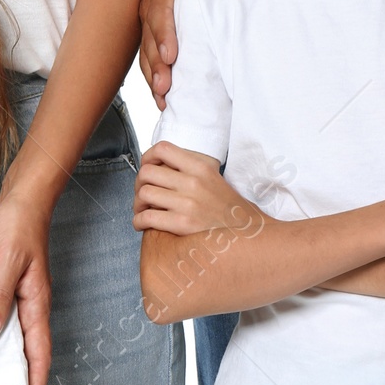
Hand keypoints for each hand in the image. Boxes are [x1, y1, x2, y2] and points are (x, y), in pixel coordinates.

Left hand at [0, 191, 51, 384]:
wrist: (26, 199)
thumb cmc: (18, 226)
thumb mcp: (5, 261)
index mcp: (36, 304)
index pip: (39, 357)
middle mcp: (34, 306)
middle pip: (34, 357)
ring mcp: (26, 298)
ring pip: (23, 343)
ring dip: (17, 370)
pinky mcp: (15, 289)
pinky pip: (12, 326)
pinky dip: (4, 345)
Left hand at [133, 142, 262, 237]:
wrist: (247, 234)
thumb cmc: (228, 209)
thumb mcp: (214, 178)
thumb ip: (190, 170)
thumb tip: (160, 168)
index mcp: (201, 167)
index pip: (163, 149)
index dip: (147, 157)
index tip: (146, 168)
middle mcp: (193, 182)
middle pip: (147, 172)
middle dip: (138, 184)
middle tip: (142, 194)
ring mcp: (188, 203)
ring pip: (144, 194)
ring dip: (137, 204)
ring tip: (143, 210)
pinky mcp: (183, 225)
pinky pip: (147, 218)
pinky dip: (139, 222)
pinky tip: (144, 225)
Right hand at [138, 0, 225, 107]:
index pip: (161, 6)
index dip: (163, 32)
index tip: (170, 55)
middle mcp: (154, 1)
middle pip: (149, 33)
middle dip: (155, 62)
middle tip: (164, 86)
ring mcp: (152, 18)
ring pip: (146, 49)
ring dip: (152, 74)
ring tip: (162, 98)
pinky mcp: (155, 33)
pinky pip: (150, 56)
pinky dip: (155, 77)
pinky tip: (162, 98)